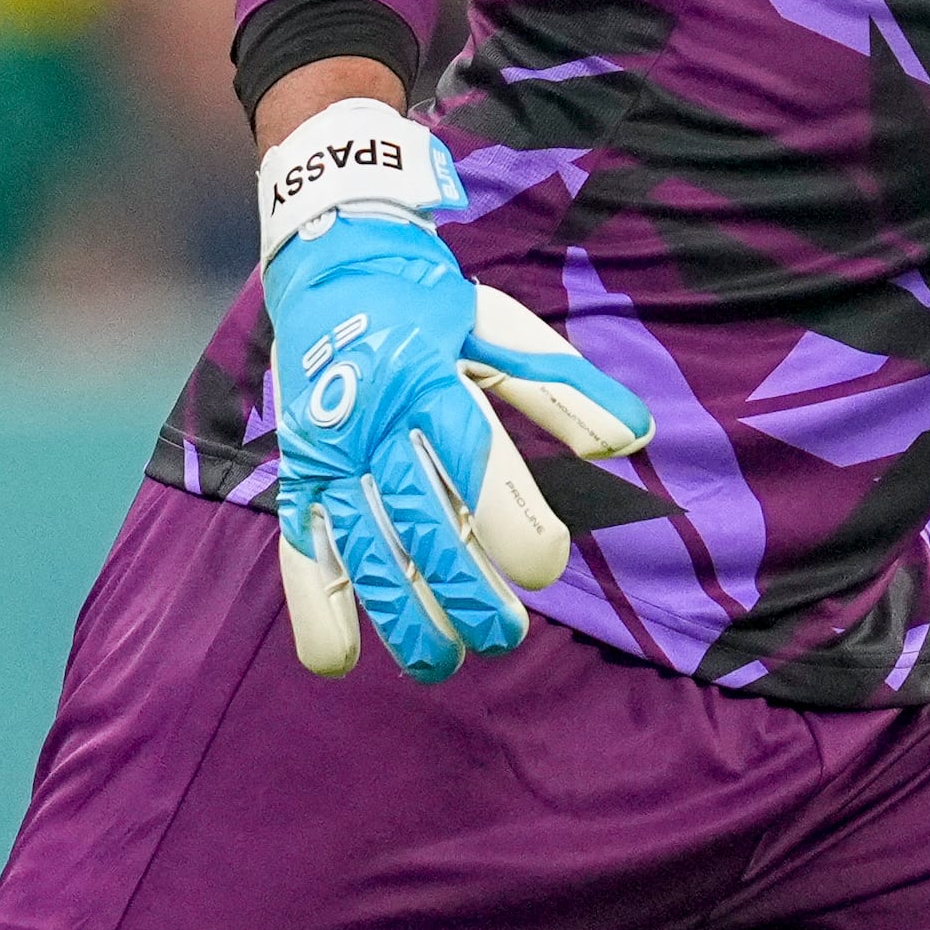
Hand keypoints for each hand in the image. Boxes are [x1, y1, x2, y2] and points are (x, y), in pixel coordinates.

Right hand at [257, 102, 653, 680]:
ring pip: (360, 546)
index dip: (509, 517)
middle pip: (417, 516)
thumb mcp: (503, 329)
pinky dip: (315, 607)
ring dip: (397, 612)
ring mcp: (327, 454)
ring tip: (443, 662)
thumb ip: (564, 388)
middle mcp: (370, 419)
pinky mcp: (297, 478)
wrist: (330, 267)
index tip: (546, 566)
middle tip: (505, 636)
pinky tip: (338, 661)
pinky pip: (299, 548)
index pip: (471, 456)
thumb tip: (632, 439)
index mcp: (428, 376)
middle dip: (460, 586)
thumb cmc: (433, 309)